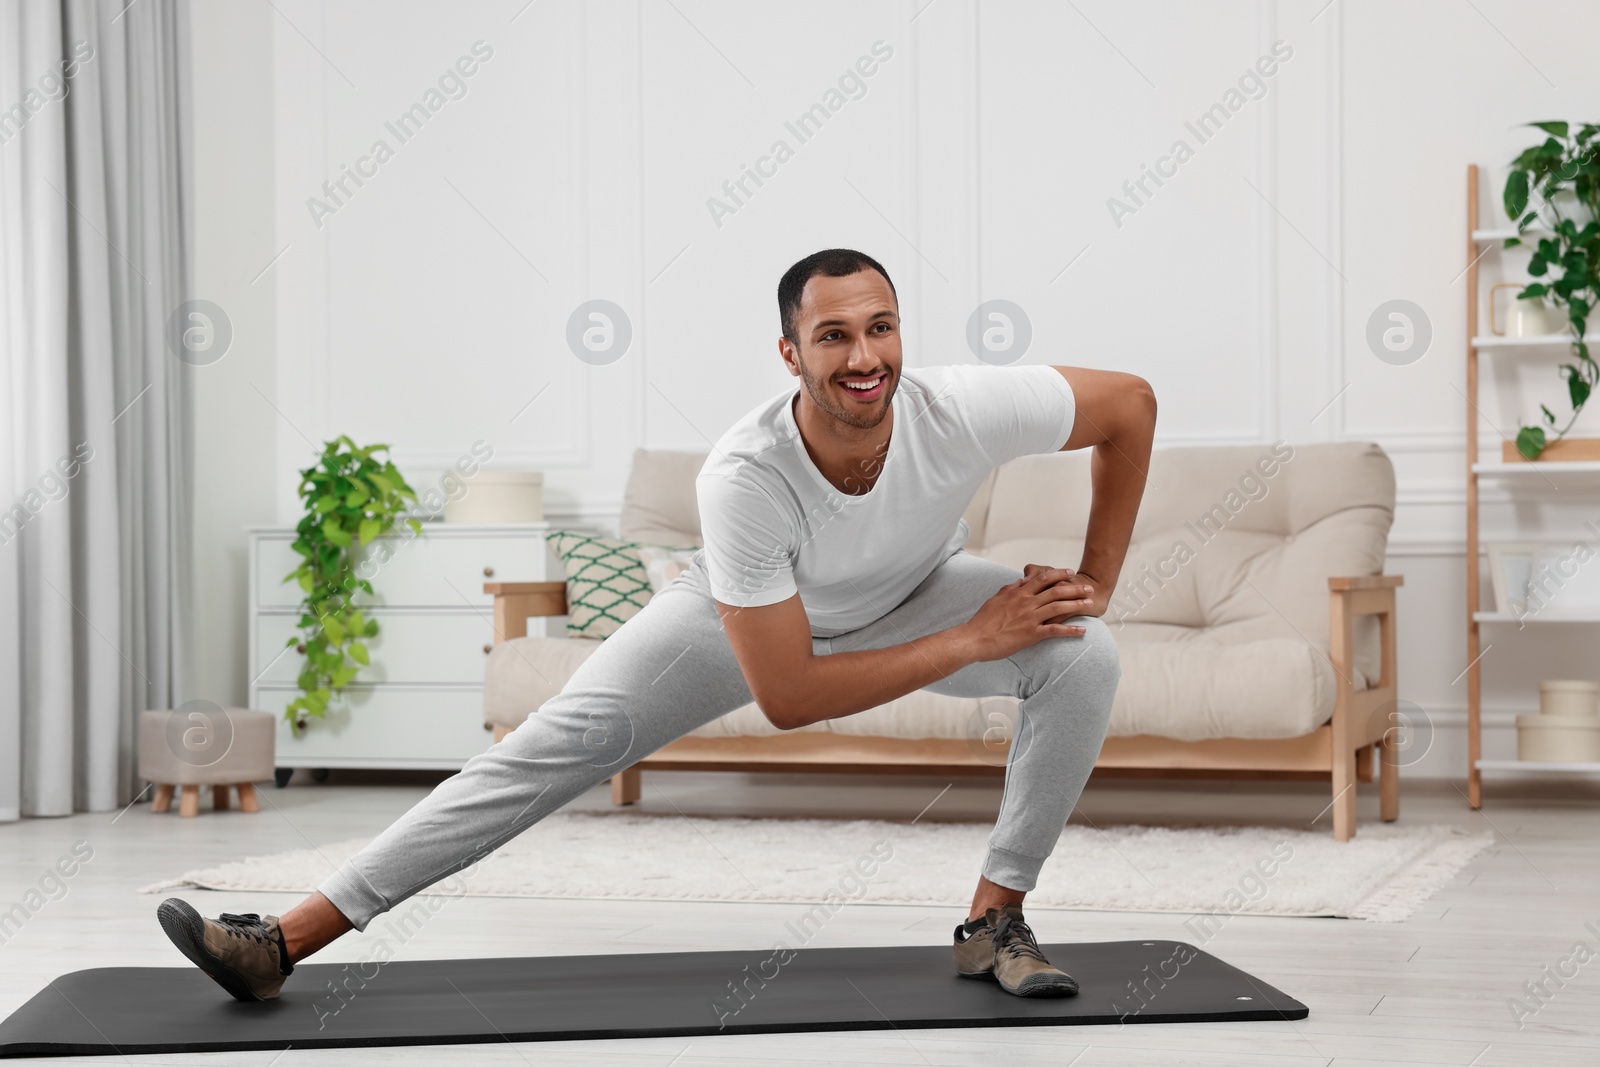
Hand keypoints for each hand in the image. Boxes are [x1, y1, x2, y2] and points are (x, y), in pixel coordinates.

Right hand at [960, 565, 1093, 662]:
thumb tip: (1021, 581)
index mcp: (1018, 593)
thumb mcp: (995, 599)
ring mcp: (1030, 618)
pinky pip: (1055, 630)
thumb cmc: (982, 621)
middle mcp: (1027, 603)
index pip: (1042, 578)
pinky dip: (1070, 630)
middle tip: (1088, 588)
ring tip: (1090, 604)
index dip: (1058, 574)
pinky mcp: (1031, 634)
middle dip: (1075, 588)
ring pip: (1059, 607)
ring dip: (1077, 605)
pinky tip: (1082, 630)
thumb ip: (1010, 589)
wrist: (974, 638)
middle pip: (1056, 591)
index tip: (1069, 572)